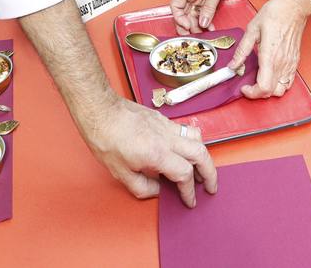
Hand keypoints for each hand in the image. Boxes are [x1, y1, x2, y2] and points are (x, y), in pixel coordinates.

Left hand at [81, 98, 217, 206]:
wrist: (100, 110)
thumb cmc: (105, 138)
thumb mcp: (120, 173)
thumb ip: (143, 187)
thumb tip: (158, 191)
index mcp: (157, 154)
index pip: (184, 174)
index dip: (189, 191)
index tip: (189, 199)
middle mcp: (166, 138)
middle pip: (201, 154)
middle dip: (210, 173)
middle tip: (210, 186)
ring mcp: (166, 125)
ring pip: (197, 138)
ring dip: (203, 155)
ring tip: (201, 169)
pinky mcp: (162, 118)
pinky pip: (185, 130)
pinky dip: (191, 143)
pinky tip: (184, 151)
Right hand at [170, 0, 241, 33]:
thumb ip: (209, 7)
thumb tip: (203, 23)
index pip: (175, 6)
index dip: (178, 18)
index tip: (187, 26)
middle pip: (183, 13)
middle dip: (187, 25)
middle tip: (193, 36)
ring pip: (193, 14)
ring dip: (198, 25)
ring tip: (205, 33)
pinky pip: (203, 12)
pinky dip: (206, 21)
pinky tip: (211, 27)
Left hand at [231, 0, 310, 98]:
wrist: (294, 6)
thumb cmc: (275, 14)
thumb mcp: (252, 29)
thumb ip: (242, 50)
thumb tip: (232, 66)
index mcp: (270, 56)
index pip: (263, 88)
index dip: (252, 93)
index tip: (244, 87)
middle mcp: (282, 63)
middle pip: (271, 93)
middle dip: (257, 93)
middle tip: (248, 84)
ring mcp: (290, 63)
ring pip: (281, 90)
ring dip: (269, 91)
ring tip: (259, 80)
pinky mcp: (295, 61)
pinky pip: (289, 82)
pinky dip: (279, 85)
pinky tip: (270, 75)